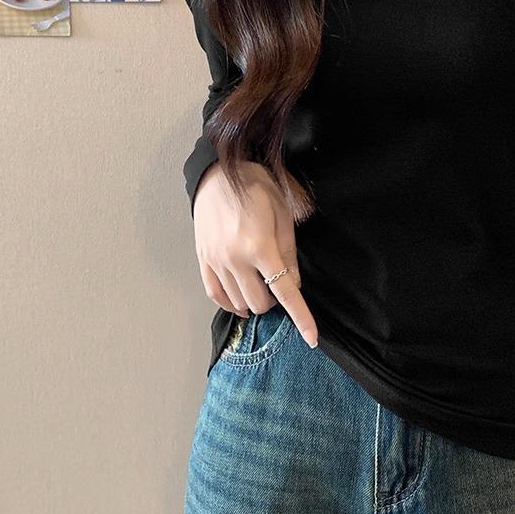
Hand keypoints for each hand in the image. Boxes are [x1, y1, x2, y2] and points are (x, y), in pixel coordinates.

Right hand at [192, 159, 318, 347]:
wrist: (220, 175)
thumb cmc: (257, 190)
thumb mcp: (283, 218)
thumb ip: (289, 256)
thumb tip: (293, 286)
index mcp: (260, 248)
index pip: (285, 293)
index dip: (301, 318)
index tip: (312, 338)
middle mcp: (235, 260)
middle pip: (260, 303)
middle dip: (273, 300)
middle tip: (277, 281)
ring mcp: (215, 262)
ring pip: (239, 303)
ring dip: (253, 299)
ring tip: (259, 281)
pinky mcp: (202, 260)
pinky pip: (216, 295)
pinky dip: (231, 301)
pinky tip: (240, 295)